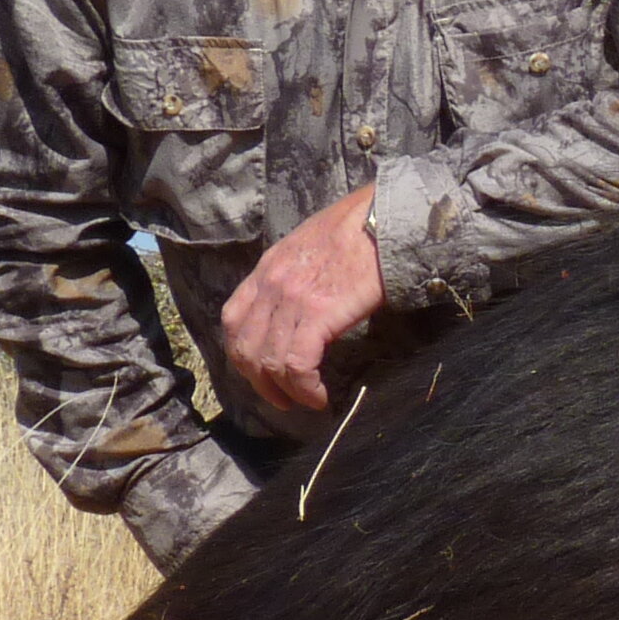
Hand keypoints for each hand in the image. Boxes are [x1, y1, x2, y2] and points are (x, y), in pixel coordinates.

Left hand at [222, 184, 384, 414]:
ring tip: (305, 402)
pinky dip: (305, 388)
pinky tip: (319, 397)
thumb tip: (305, 302)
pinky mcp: (318, 313)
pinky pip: (297, 364)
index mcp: (268, 268)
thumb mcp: (311, 244)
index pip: (233, 320)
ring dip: (285, 392)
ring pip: (269, 361)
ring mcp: (292, 298)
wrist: (386, 217)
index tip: (263, 372)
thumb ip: (297, 273)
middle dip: (260, 383)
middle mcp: (271, 284)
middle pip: (245, 348)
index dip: (243, 355)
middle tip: (283, 398)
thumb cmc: (360, 228)